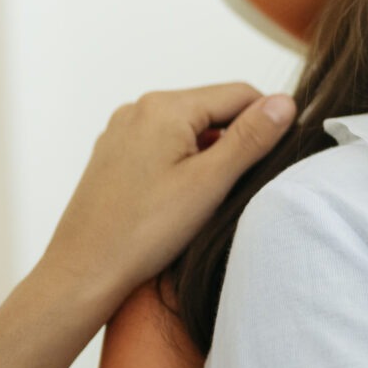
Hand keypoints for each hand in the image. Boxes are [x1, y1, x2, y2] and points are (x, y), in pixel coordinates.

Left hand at [39, 82, 296, 314]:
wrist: (81, 273)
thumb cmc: (142, 233)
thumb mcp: (210, 183)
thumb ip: (251, 138)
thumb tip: (286, 102)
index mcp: (165, 107)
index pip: (240, 94)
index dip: (268, 122)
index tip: (277, 160)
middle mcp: (139, 109)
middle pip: (213, 109)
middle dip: (236, 140)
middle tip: (244, 186)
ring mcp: (122, 131)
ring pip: (188, 129)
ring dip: (210, 153)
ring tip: (212, 198)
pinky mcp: (114, 155)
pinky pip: (162, 145)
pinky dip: (182, 164)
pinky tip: (182, 200)